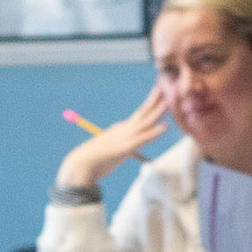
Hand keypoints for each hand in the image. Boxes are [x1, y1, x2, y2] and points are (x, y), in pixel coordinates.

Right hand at [55, 88, 170, 186]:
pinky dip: (155, 131)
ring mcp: (126, 137)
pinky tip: (165, 126)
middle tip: (162, 89)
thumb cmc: (95, 159)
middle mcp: (124, 129)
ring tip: (168, 102)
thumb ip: (121, 150)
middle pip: (142, 113)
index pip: (138, 115)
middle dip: (153, 101)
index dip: (149, 106)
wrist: (82, 163)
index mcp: (120, 129)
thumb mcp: (111, 152)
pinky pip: (144, 137)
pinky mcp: (127, 147)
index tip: (157, 97)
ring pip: (146, 122)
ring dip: (158, 112)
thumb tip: (125, 152)